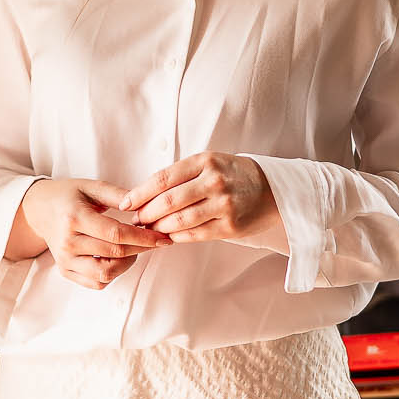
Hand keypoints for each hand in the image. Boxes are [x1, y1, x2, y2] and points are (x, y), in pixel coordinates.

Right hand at [14, 178, 169, 290]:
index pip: (116, 234)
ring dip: (127, 264)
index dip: (143, 238)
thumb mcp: (91, 187)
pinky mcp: (65, 271)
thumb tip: (145, 204)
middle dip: (141, 249)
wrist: (39, 209)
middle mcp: (68, 242)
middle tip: (155, 240)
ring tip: (133, 248)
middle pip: (114, 254)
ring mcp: (65, 260)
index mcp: (74, 218)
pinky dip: (112, 274)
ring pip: (106, 274)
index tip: (162, 237)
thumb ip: (118, 195)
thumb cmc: (67, 196)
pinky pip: (96, 283)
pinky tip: (117, 258)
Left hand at [122, 153, 281, 244]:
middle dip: (146, 213)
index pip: (162, 178)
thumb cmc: (232, 175)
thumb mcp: (209, 163)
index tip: (125, 203)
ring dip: (158, 227)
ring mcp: (224, 205)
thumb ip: (180, 175)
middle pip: (168, 201)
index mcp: (205, 161)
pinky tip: (168, 236)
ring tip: (149, 229)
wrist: (272, 190)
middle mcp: (214, 181)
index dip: (139, 193)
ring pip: (179, 220)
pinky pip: (195, 234)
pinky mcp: (231, 226)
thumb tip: (143, 195)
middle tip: (135, 219)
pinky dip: (177, 237)